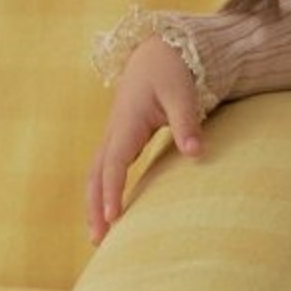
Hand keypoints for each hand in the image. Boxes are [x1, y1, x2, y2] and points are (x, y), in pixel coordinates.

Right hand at [86, 36, 202, 245]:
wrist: (157, 50)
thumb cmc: (171, 69)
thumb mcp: (182, 92)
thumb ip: (187, 122)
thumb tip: (196, 153)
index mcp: (127, 122)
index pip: (114, 163)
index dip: (112, 190)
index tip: (113, 217)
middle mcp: (114, 131)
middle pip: (96, 175)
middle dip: (95, 207)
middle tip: (98, 240)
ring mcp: (114, 135)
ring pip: (96, 174)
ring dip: (94, 203)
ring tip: (98, 236)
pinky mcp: (121, 138)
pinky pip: (105, 169)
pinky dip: (102, 191)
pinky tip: (110, 211)